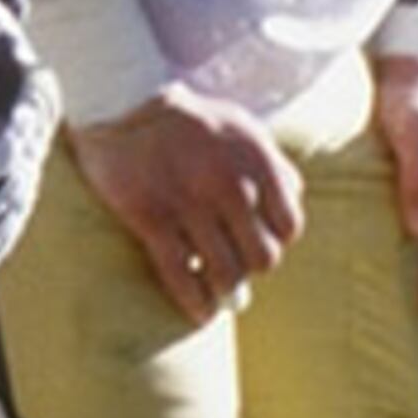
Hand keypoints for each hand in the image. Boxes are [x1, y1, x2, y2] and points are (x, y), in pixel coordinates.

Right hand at [67, 88, 302, 324]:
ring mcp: (189, 204)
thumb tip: (294, 202)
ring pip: (226, 274)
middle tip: (235, 262)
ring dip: (225, 289)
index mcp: (257, 160)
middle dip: (250, 265)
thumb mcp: (243, 127)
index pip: (289, 228)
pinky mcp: (152, 218)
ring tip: (219, 292)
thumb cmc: (189, 120)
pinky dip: (195, 303)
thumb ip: (274, 163)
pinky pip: (181, 276)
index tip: (257, 239)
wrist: (123, 103)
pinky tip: (200, 313)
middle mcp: (229, 184)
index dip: (276, 240)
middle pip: (262, 258)